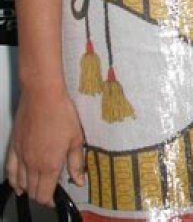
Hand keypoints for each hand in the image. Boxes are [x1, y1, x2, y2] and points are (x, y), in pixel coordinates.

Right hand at [5, 86, 84, 205]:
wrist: (42, 95)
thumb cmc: (62, 113)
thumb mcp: (76, 138)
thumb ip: (76, 162)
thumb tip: (79, 181)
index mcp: (50, 165)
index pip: (45, 194)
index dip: (50, 201)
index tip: (55, 199)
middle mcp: (32, 165)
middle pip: (33, 191)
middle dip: (41, 195)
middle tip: (49, 191)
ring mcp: (21, 157)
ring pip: (20, 183)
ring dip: (28, 189)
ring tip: (36, 188)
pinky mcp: (14, 147)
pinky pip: (10, 170)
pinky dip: (13, 180)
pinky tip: (17, 184)